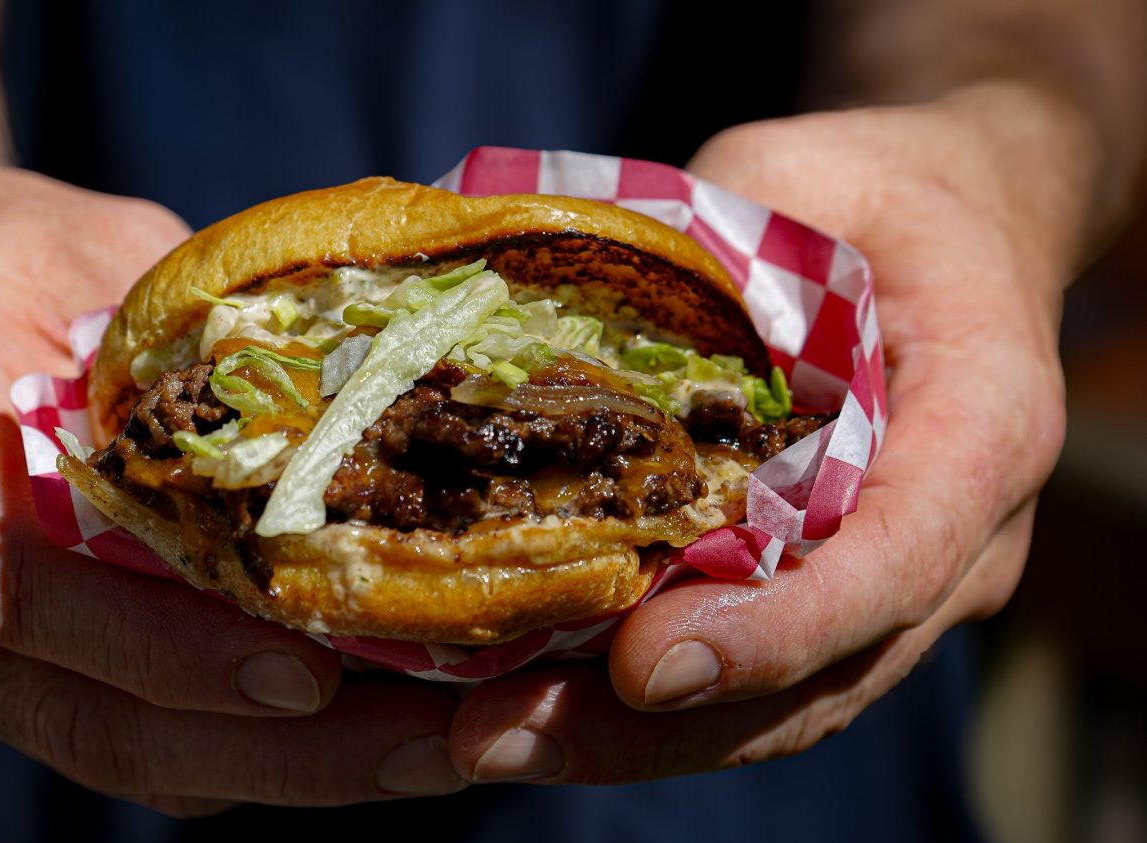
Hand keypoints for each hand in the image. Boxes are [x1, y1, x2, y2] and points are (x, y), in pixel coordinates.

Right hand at [0, 145, 464, 811]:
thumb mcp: (94, 255)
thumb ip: (195, 346)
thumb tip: (366, 410)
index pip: (24, 589)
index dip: (165, 648)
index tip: (305, 674)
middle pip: (86, 716)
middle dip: (271, 757)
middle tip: (422, 749)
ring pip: (114, 752)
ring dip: (276, 773)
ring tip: (417, 756)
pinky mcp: (2, 669)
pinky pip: (123, 738)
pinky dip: (241, 754)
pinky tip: (351, 737)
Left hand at [448, 85, 1070, 781]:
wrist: (946, 230)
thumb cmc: (879, 194)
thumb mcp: (804, 174)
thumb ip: (715, 241)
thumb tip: (555, 292)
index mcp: (983, 423)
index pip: (897, 556)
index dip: (782, 626)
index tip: (649, 666)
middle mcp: (956, 536)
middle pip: (820, 672)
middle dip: (656, 728)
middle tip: (498, 736)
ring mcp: (895, 588)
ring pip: (775, 706)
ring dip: (625, 742)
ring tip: (480, 739)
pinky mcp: (825, 598)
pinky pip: (744, 678)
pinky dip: (634, 708)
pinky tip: (523, 703)